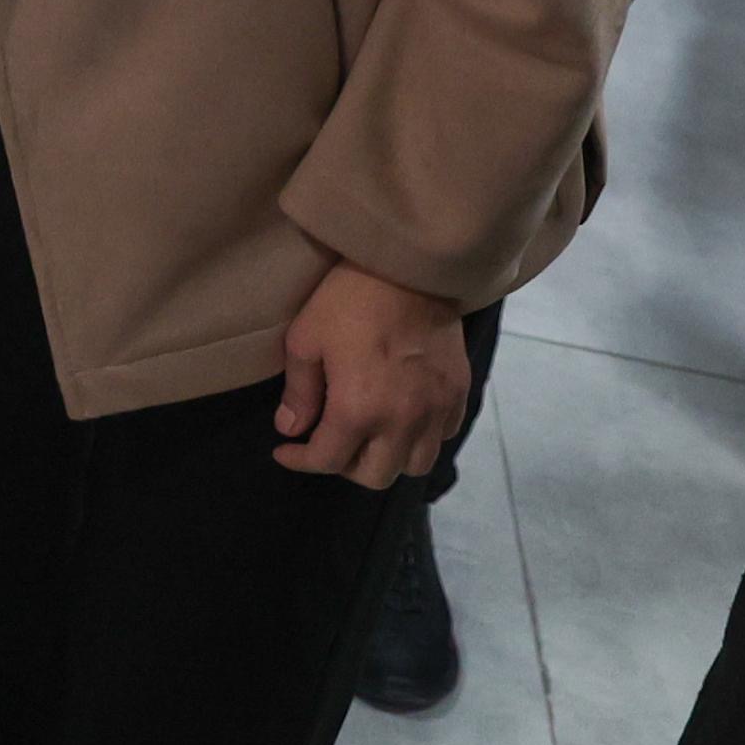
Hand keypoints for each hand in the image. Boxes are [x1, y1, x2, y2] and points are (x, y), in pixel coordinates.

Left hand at [272, 256, 468, 485]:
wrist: (411, 267)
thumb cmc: (350, 299)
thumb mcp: (307, 340)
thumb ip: (299, 392)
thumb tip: (290, 428)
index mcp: (358, 410)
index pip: (328, 460)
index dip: (300, 461)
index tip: (285, 450)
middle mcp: (403, 420)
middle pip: (376, 477)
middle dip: (344, 466)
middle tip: (327, 442)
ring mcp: (436, 409)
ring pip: (415, 465)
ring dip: (387, 459)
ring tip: (367, 436)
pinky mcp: (459, 393)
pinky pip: (443, 437)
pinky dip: (420, 439)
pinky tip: (402, 419)